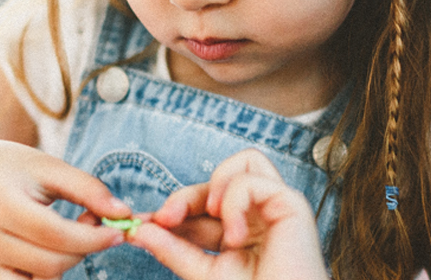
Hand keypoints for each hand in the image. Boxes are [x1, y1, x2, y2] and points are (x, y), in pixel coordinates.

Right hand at [0, 138, 130, 278]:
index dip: (92, 238)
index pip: (54, 234)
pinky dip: (47, 276)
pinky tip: (51, 251)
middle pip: (50, 262)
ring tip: (70, 234)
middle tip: (92, 223)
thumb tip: (123, 214)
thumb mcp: (49, 166)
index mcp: (0, 201)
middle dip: (84, 249)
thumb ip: (88, 189)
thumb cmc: (11, 168)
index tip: (118, 231)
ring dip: (69, 263)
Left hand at [128, 149, 327, 279]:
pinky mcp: (291, 204)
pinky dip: (234, 201)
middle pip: (215, 182)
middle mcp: (259, 215)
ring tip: (210, 217)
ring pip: (244, 162)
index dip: (172, 211)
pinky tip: (236, 235)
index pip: (200, 208)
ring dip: (217, 184)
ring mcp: (275, 207)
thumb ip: (173, 249)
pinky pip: (250, 180)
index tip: (140, 224)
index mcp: (239, 230)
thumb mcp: (203, 272)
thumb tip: (139, 230)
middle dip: (183, 197)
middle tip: (162, 218)